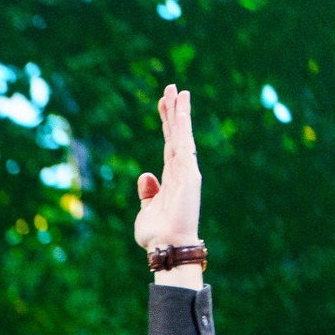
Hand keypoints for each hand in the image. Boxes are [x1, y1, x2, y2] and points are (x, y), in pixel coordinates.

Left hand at [135, 83, 204, 289]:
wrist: (166, 246)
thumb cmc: (157, 234)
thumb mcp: (146, 210)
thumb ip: (148, 192)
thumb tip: (146, 175)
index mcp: (171, 178)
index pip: (168, 144)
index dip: (166, 124)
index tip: (164, 104)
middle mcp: (181, 171)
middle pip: (176, 134)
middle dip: (173, 111)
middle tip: (171, 87)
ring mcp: (186, 171)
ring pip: (181, 135)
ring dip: (178, 112)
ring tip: (176, 90)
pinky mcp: (189, 173)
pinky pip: (184, 144)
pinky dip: (182, 126)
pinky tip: (180, 110)